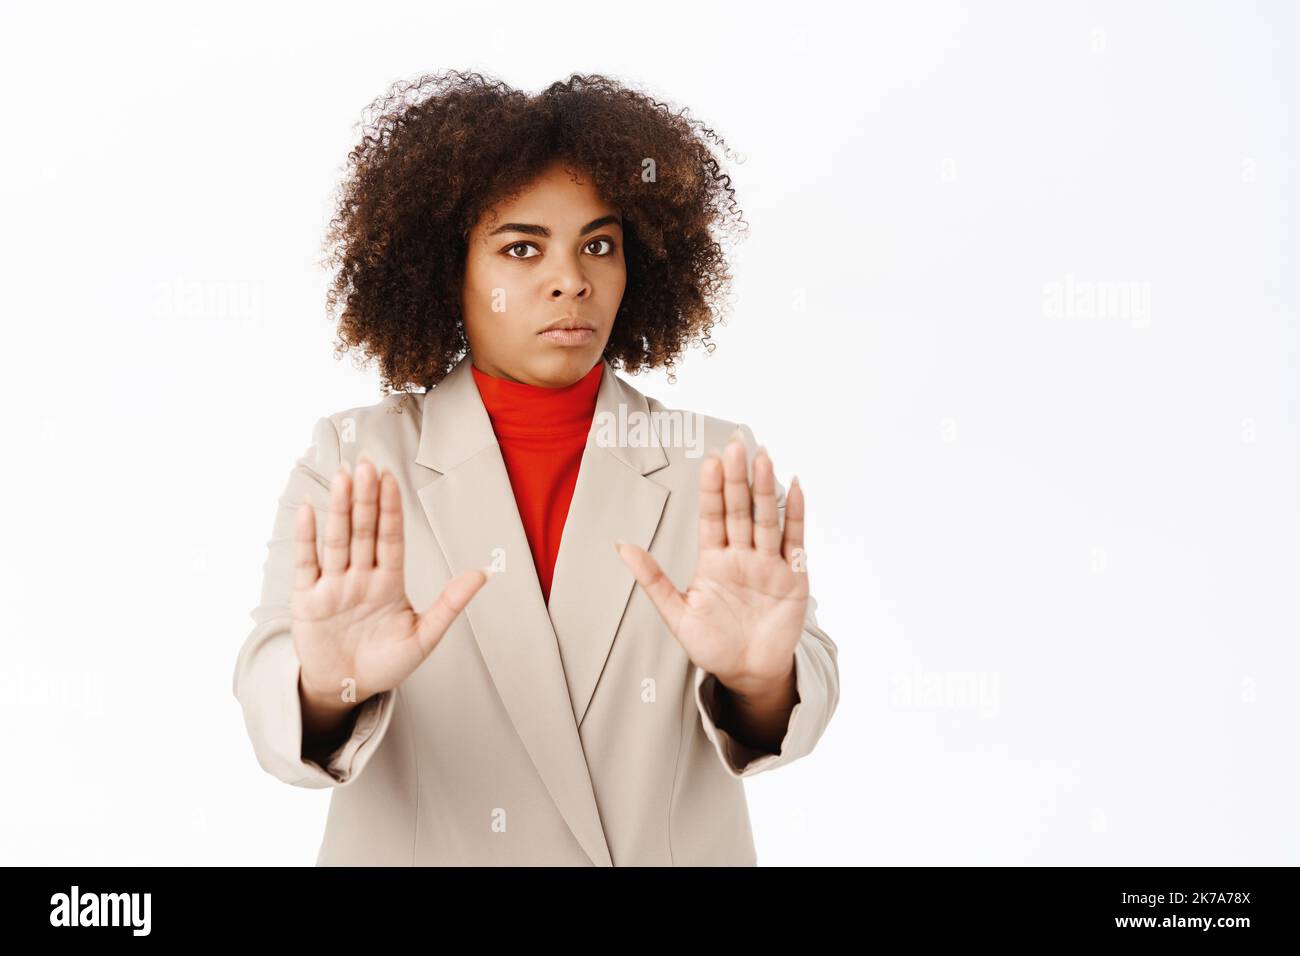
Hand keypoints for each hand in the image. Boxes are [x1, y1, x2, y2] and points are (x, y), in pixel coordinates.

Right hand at [291, 459, 488, 710]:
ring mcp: (334, 585)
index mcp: (389, 582)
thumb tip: (483, 574)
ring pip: (338, 540)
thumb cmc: (386, 664)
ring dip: (340, 509)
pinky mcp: (307, 599)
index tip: (392, 478)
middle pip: (364, 531)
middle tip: (368, 464)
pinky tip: (309, 510)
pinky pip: (307, 563)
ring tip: (344, 476)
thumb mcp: (424, 637)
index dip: (391, 509)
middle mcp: (361, 576)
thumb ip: (449, 605)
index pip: (391, 538)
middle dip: (366, 498)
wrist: (346, 690)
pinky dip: (307, 537)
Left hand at [614, 431, 807, 698]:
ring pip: (765, 519)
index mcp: (714, 560)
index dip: (711, 490)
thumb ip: (652, 579)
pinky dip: (795, 514)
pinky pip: (795, 540)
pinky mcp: (794, 577)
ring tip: (762, 458)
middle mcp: (742, 555)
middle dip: (737, 479)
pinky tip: (794, 487)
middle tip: (735, 445)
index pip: (712, 517)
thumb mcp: (676, 614)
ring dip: (764, 489)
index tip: (709, 460)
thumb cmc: (712, 644)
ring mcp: (768, 563)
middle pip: (739, 510)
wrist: (748, 674)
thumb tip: (620, 546)